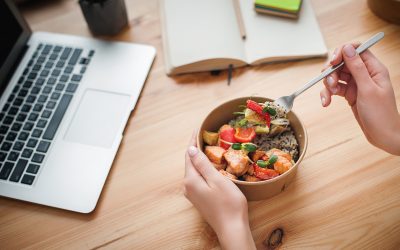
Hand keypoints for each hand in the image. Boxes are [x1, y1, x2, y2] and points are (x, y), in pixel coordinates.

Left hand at [184, 131, 255, 249]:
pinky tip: (209, 165)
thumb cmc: (228, 203)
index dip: (193, 141)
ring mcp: (192, 194)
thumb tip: (191, 149)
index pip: (189, 155)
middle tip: (204, 134)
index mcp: (190, 180)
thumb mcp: (217, 180)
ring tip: (207, 145)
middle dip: (195, 148)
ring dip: (199, 158)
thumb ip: (203, 164)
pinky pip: (197, 178)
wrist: (232, 228)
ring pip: (193, 171)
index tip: (198, 128)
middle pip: (190, 162)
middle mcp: (187, 187)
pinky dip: (202, 168)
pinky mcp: (199, 199)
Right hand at [320, 44, 399, 154]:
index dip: (342, 52)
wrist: (383, 135)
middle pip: (342, 62)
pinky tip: (326, 102)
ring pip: (336, 76)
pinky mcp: (350, 94)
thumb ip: (357, 68)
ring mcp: (356, 84)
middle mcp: (364, 74)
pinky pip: (335, 89)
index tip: (333, 62)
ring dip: (328, 84)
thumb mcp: (368, 89)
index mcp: (374, 68)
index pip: (356, 49)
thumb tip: (347, 49)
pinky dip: (328, 94)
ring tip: (328, 96)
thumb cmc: (381, 114)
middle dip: (332, 72)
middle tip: (330, 83)